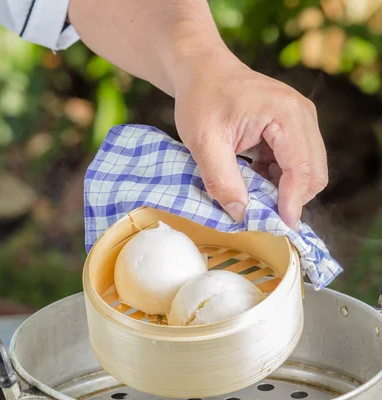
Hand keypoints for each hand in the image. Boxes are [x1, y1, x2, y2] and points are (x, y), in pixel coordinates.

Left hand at [173, 49, 327, 228]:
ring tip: (249, 194)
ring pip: (306, 170)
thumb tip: (241, 215)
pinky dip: (276, 178)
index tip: (277, 227)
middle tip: (259, 214)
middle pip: (314, 173)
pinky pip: (294, 162)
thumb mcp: (203, 142)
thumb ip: (222, 180)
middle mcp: (302, 115)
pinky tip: (251, 179)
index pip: (302, 169)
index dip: (291, 202)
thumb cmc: (200, 98)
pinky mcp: (291, 127)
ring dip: (281, 189)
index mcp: (286, 114)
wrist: (200, 69)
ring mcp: (300, 120)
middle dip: (289, 198)